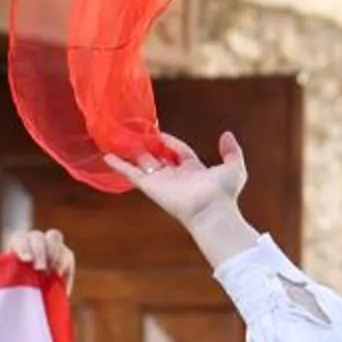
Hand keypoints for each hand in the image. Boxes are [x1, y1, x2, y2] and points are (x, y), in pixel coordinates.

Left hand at [5, 226, 74, 293]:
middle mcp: (32, 243)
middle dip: (40, 251)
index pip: (20, 239)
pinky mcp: (64, 257)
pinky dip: (66, 265)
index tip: (26, 260)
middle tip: (40, 268)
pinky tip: (60, 277)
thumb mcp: (5, 289)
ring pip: (54, 238)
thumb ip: (4, 282)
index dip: (23, 247)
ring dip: (55, 254)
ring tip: (54, 272)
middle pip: (37, 236)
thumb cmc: (12, 296)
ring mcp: (49, 247)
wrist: (27, 305)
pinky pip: (68, 254)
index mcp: (16, 247)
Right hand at [109, 131, 253, 266]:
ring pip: (144, 163)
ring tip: (120, 139)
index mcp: (193, 170)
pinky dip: (119, 166)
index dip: (169, 141)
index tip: (158, 132)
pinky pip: (132, 174)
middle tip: (137, 134)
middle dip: (149, 146)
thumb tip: (226, 134)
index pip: (178, 151)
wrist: (211, 210)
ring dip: (133, 152)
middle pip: (159, 157)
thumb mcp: (234, 167)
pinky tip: (108, 156)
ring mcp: (162, 181)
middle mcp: (176, 176)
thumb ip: (232, 151)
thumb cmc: (223, 192)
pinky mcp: (150, 186)